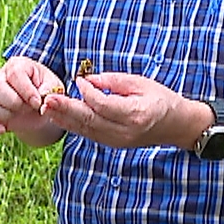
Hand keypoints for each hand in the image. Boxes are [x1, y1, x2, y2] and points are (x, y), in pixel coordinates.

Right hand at [0, 57, 63, 140]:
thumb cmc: (46, 91)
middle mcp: (0, 78)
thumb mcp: (54, 86)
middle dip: (15, 102)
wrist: (40, 108)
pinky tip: (3, 130)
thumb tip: (44, 98)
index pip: (14, 74)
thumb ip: (51, 90)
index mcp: (17, 66)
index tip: (37, 103)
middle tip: (30, 108)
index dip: (26, 91)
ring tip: (21, 115)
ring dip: (6, 114)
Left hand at [36, 71, 201, 149]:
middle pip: (90, 120)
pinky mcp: (113, 144)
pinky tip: (59, 117)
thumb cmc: (161, 99)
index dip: (87, 92)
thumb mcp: (140, 83)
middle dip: (66, 109)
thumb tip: (86, 80)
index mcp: (135, 113)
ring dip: (64, 119)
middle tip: (47, 99)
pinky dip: (73, 125)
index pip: (103, 104)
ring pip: (86, 130)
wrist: (176, 125)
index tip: (79, 79)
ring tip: (47, 108)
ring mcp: (118, 141)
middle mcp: (125, 131)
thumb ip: (112, 81)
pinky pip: (89, 134)